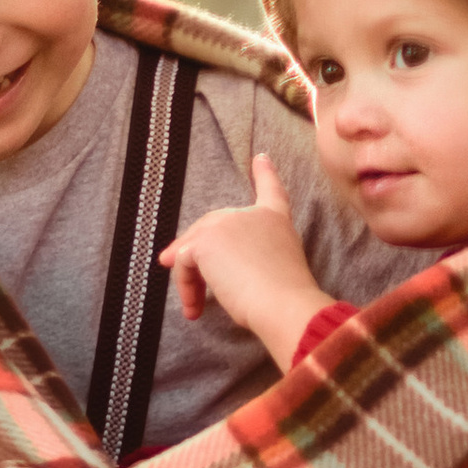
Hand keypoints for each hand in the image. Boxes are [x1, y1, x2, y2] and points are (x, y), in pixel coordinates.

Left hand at [161, 155, 328, 370]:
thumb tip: (214, 264)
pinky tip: (194, 309)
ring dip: (189, 278)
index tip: (260, 158)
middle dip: (194, 252)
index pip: (271, 191)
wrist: (284, 303)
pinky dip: (185, 287)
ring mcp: (226, 223)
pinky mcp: (205, 241)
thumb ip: (250, 258)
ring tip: (194, 307)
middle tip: (185, 281)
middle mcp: (250, 214)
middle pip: (212, 226)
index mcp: (275, 220)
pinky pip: (183, 263)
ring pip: (194, 247)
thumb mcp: (273, 269)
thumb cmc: (282, 298)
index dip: (265, 174)